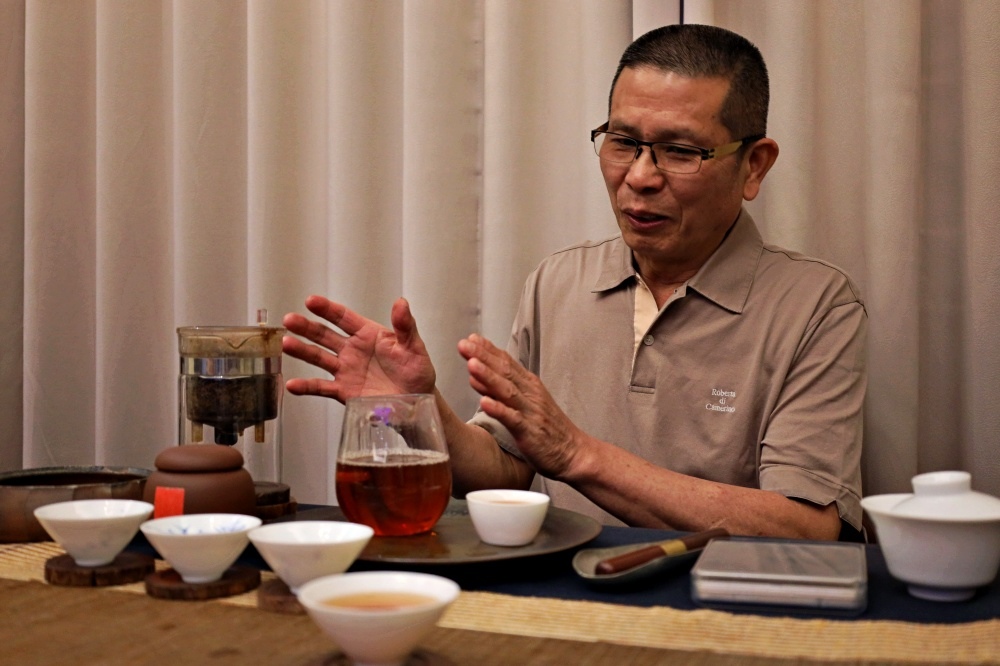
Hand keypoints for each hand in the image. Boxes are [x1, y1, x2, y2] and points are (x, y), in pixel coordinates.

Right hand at [282, 295, 435, 401]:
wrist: (417, 401)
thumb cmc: (416, 371)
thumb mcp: (414, 347)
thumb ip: (405, 326)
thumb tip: (401, 302)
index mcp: (368, 335)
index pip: (344, 318)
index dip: (327, 309)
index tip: (311, 301)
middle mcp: (352, 350)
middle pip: (325, 335)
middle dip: (306, 327)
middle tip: (289, 320)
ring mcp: (346, 370)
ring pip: (319, 358)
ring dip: (302, 350)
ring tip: (286, 344)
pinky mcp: (344, 391)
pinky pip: (322, 387)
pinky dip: (306, 387)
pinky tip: (292, 384)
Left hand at [457, 334, 582, 478]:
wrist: (574, 452)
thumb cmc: (547, 428)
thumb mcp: (526, 402)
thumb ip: (500, 387)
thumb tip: (475, 373)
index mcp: (529, 385)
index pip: (506, 362)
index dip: (488, 350)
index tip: (470, 339)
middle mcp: (530, 394)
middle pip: (504, 371)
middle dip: (483, 356)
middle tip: (464, 344)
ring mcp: (530, 412)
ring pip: (507, 391)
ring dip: (489, 377)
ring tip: (471, 365)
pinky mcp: (530, 432)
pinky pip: (512, 419)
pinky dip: (499, 410)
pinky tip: (484, 403)